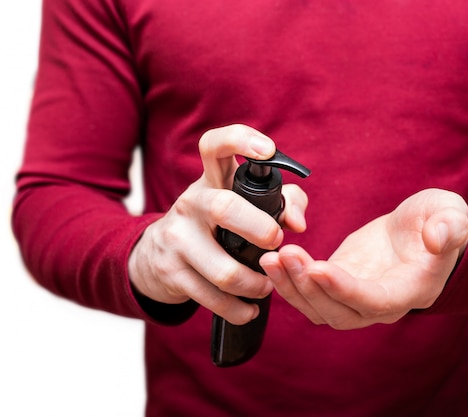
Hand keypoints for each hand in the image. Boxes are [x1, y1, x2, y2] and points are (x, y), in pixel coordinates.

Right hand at [129, 124, 307, 324]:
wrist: (155, 257)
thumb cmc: (214, 226)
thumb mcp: (241, 205)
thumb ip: (284, 202)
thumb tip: (298, 223)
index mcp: (211, 182)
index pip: (214, 145)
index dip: (241, 139)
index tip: (267, 149)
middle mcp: (191, 204)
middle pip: (224, 207)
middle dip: (259, 228)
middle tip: (276, 242)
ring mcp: (177, 238)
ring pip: (223, 268)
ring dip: (254, 284)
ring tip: (265, 287)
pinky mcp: (172, 272)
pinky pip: (212, 297)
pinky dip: (237, 309)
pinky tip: (248, 309)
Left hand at [260, 188, 467, 328]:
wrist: (421, 230)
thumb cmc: (438, 222)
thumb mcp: (450, 213)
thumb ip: (450, 225)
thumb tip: (439, 238)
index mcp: (410, 290)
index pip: (374, 301)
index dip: (344, 289)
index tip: (318, 267)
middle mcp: (381, 304)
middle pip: (338, 313)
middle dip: (308, 288)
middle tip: (284, 256)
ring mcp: (356, 297)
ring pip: (318, 309)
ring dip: (292, 287)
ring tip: (271, 259)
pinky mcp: (337, 284)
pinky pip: (310, 294)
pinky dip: (289, 281)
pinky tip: (273, 261)